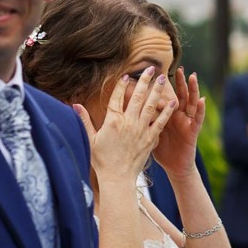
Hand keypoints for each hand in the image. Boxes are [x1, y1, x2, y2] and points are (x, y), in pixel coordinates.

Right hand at [75, 66, 175, 182]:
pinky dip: (167, 111)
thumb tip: (74, 105)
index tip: (127, 75)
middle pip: (137, 96)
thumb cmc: (102, 160)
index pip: (117, 97)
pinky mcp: (150, 139)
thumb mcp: (90, 139)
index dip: (122, 85)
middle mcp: (128, 122)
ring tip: (163, 78)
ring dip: (157, 90)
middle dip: (145, 81)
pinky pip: (160, 122)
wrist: (117, 178)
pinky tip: (173, 102)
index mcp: (112, 121)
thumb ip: (84, 120)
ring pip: (150, 105)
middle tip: (151, 68)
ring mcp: (140, 130)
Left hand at [153, 67, 204, 178]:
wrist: (174, 167)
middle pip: (178, 95)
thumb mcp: (150, 132)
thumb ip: (142, 120)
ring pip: (190, 102)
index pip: (161, 97)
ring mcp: (185, 122)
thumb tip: (126, 111)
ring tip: (192, 76)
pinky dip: (200, 109)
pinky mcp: (192, 131)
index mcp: (166, 115)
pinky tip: (202, 99)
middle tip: (177, 67)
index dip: (158, 87)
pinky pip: (197, 119)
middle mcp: (177, 116)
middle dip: (177, 82)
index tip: (152, 74)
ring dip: (192, 89)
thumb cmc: (162, 150)